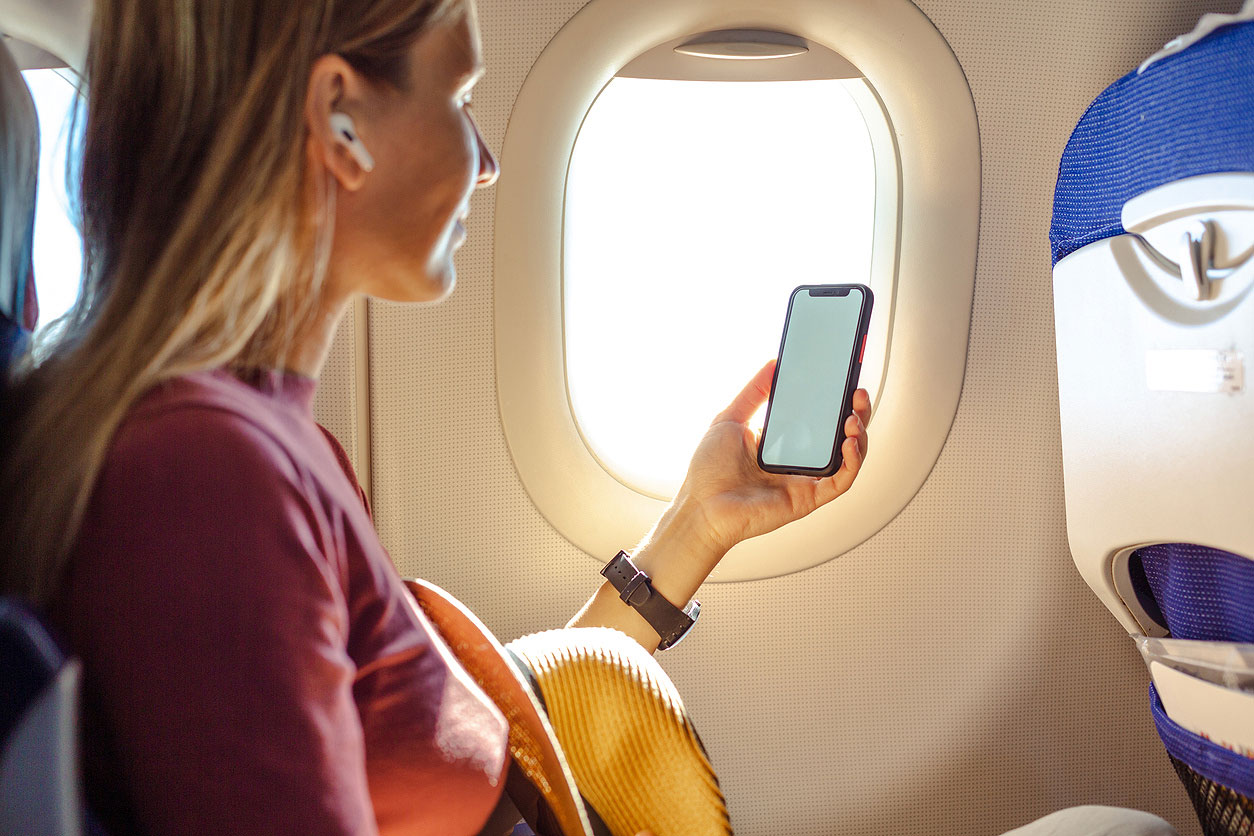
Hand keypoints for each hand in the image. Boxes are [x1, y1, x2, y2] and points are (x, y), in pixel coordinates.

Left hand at [570, 360, 869, 649]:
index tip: (847, 373)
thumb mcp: (730, 418)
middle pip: (841, 435)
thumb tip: (774, 363)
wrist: (700, 507)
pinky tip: (849, 442)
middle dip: (857, 412)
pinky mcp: (809, 498)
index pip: (820, 417)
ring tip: (854, 415)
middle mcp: (800, 461)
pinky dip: (852, 461)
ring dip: (859, 434)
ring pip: (849, 457)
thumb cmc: (709, 471)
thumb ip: (754, 392)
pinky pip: (842, 481)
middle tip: (857, 391)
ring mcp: (807, 480)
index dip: (837, 397)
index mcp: (784, 442)